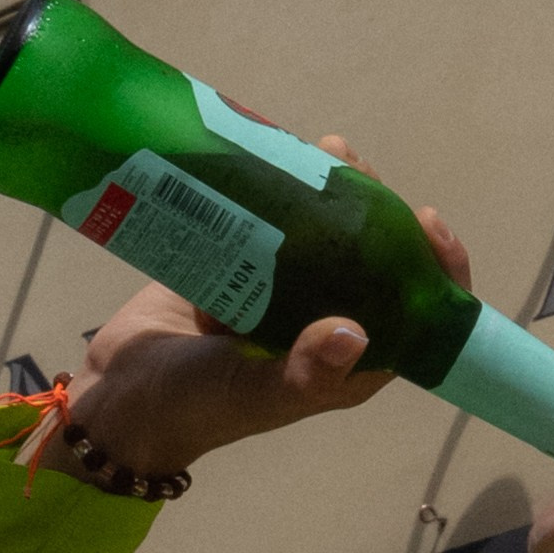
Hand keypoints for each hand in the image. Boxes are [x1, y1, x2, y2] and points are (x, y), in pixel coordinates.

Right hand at [30, 146, 474, 480]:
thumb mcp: (254, 393)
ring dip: (332, 189)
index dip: (434, 270)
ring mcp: (287, 292)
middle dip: (377, 209)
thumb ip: (305, 373)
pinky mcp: (246, 265)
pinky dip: (283, 187)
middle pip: (376, 260)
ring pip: (330, 233)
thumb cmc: (197, 406)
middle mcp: (327, 324)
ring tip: (323, 146)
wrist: (120, 393)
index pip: (416, 316)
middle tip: (351, 163)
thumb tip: (357, 334)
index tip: (425, 221)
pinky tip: (281, 152)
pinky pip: (278, 221)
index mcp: (350, 364)